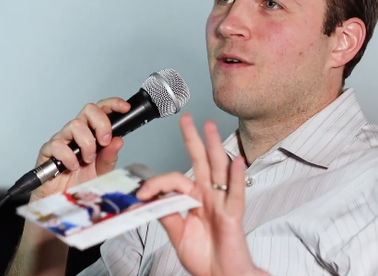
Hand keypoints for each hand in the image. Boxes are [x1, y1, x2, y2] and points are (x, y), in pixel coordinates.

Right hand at [30, 98, 129, 200]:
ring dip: (86, 143)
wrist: (63, 201)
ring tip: (87, 160)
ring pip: (75, 125)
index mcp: (92, 133)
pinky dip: (69, 156)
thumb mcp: (102, 170)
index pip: (101, 110)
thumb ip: (110, 156)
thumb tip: (119, 140)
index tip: (124, 108)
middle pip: (88, 110)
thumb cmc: (80, 183)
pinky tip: (72, 166)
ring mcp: (62, 139)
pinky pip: (58, 144)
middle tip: (105, 141)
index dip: (112, 104)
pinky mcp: (48, 150)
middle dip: (101, 124)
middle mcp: (77, 133)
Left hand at [136, 114, 267, 275]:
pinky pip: (236, 193)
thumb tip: (152, 198)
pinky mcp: (233, 215)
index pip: (175, 181)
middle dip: (193, 139)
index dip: (157, 183)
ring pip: (218, 170)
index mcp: (195, 200)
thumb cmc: (205, 258)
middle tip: (186, 119)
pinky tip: (235, 161)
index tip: (141, 192)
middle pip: (201, 162)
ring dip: (214, 147)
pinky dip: (236, 177)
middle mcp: (209, 197)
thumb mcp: (178, 234)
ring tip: (209, 127)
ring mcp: (222, 204)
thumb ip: (168, 215)